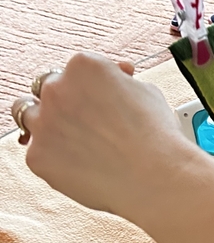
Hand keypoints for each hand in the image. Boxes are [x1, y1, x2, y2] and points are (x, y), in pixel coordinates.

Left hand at [11, 53, 194, 218]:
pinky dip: (54, 157)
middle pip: (46, 87)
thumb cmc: (155, 135)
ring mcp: (42, 123)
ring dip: (47, 123)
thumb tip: (116, 82)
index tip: (101, 95)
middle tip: (85, 118)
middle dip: (64, 100)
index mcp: (84, 66)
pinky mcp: (37, 156)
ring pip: (28, 115)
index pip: (75, 68)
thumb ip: (120, 82)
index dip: (90, 84)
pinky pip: (37, 152)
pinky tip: (80, 163)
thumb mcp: (146, 91)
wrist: (154, 176)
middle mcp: (57, 89)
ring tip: (74, 139)